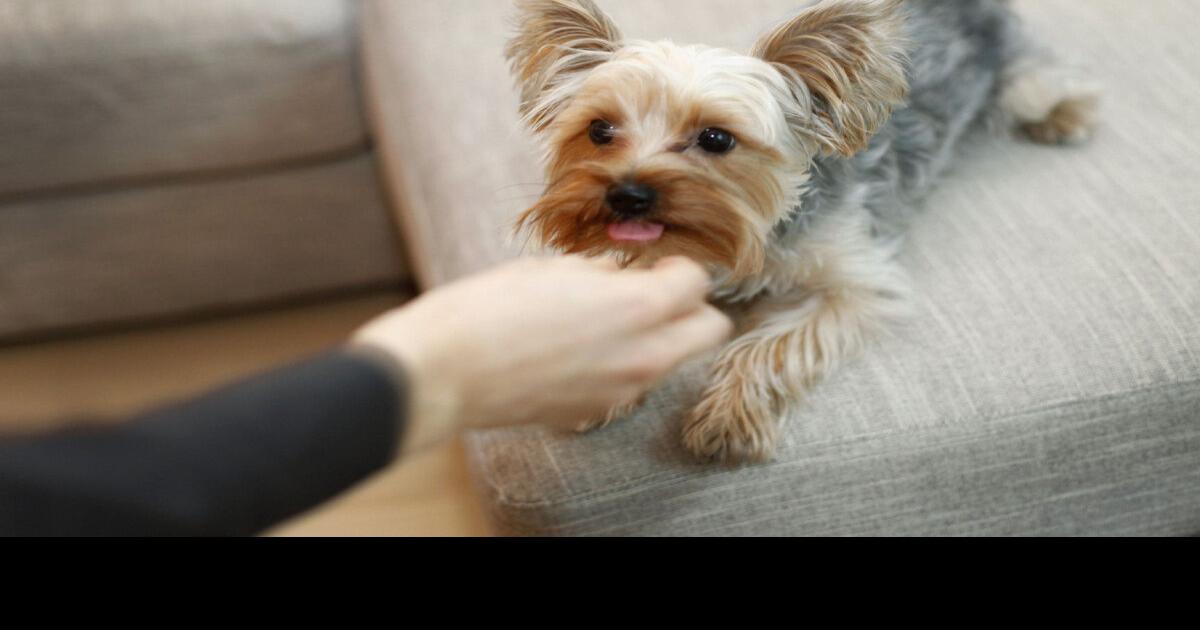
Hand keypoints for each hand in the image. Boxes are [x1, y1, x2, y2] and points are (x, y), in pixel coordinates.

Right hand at [351, 256, 731, 453]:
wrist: (445, 371)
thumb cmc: (489, 308)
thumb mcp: (552, 270)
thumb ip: (602, 272)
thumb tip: (620, 273)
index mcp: (636, 307)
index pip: (697, 282)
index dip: (677, 267)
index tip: (653, 263)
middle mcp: (643, 354)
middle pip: (709, 330)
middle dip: (689, 307)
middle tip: (651, 291)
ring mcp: (622, 390)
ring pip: (673, 359)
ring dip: (657, 337)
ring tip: (606, 319)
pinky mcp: (595, 412)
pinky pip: (631, 382)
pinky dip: (621, 363)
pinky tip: (578, 349)